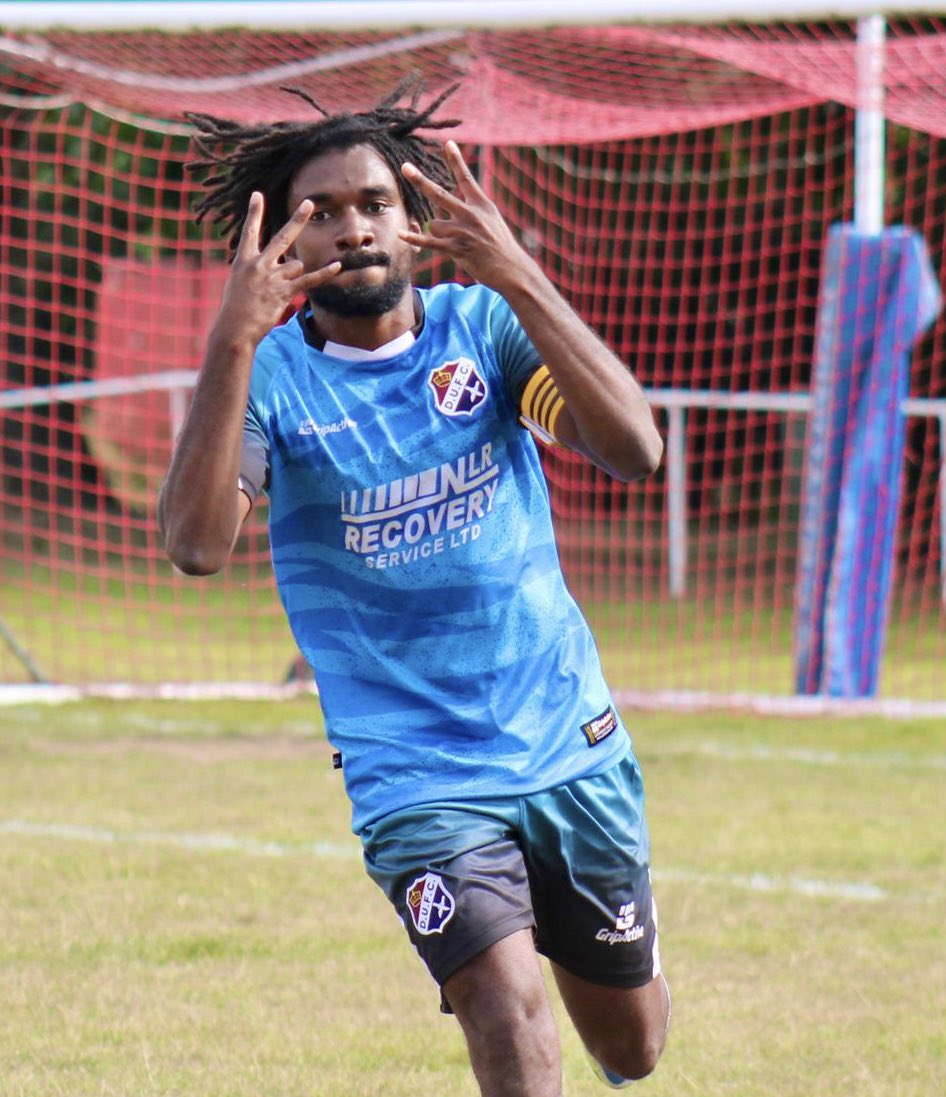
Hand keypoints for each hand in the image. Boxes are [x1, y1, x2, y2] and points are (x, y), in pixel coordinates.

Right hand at [217, 192, 341, 344]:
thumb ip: (255, 270)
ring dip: (292, 275)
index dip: (254, 212)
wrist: (235, 327)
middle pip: (282, 236)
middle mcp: (259, 264)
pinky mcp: (284, 291)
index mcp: (243, 260)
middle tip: (309, 202)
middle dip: (297, 219)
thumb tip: (281, 265)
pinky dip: (324, 274)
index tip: (258, 194)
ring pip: (296, 265)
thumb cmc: (234, 309)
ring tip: (276, 291)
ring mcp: (273, 277)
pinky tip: (337, 266)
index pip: (250, 231)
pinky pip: (309, 279)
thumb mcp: (237, 283)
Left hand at [399, 142, 533, 293]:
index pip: (465, 178)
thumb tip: (452, 205)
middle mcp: (471, 214)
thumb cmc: (500, 246)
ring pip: (435, 225)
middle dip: (420, 181)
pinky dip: (415, 239)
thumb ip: (473, 209)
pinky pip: (430, 242)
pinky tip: (401, 234)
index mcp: (481, 204)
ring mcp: (464, 232)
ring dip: (441, 233)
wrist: (512, 269)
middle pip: (439, 194)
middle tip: (405, 167)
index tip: (447, 143)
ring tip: (459, 242)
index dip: (456, 160)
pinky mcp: (457, 249)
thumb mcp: (492, 220)